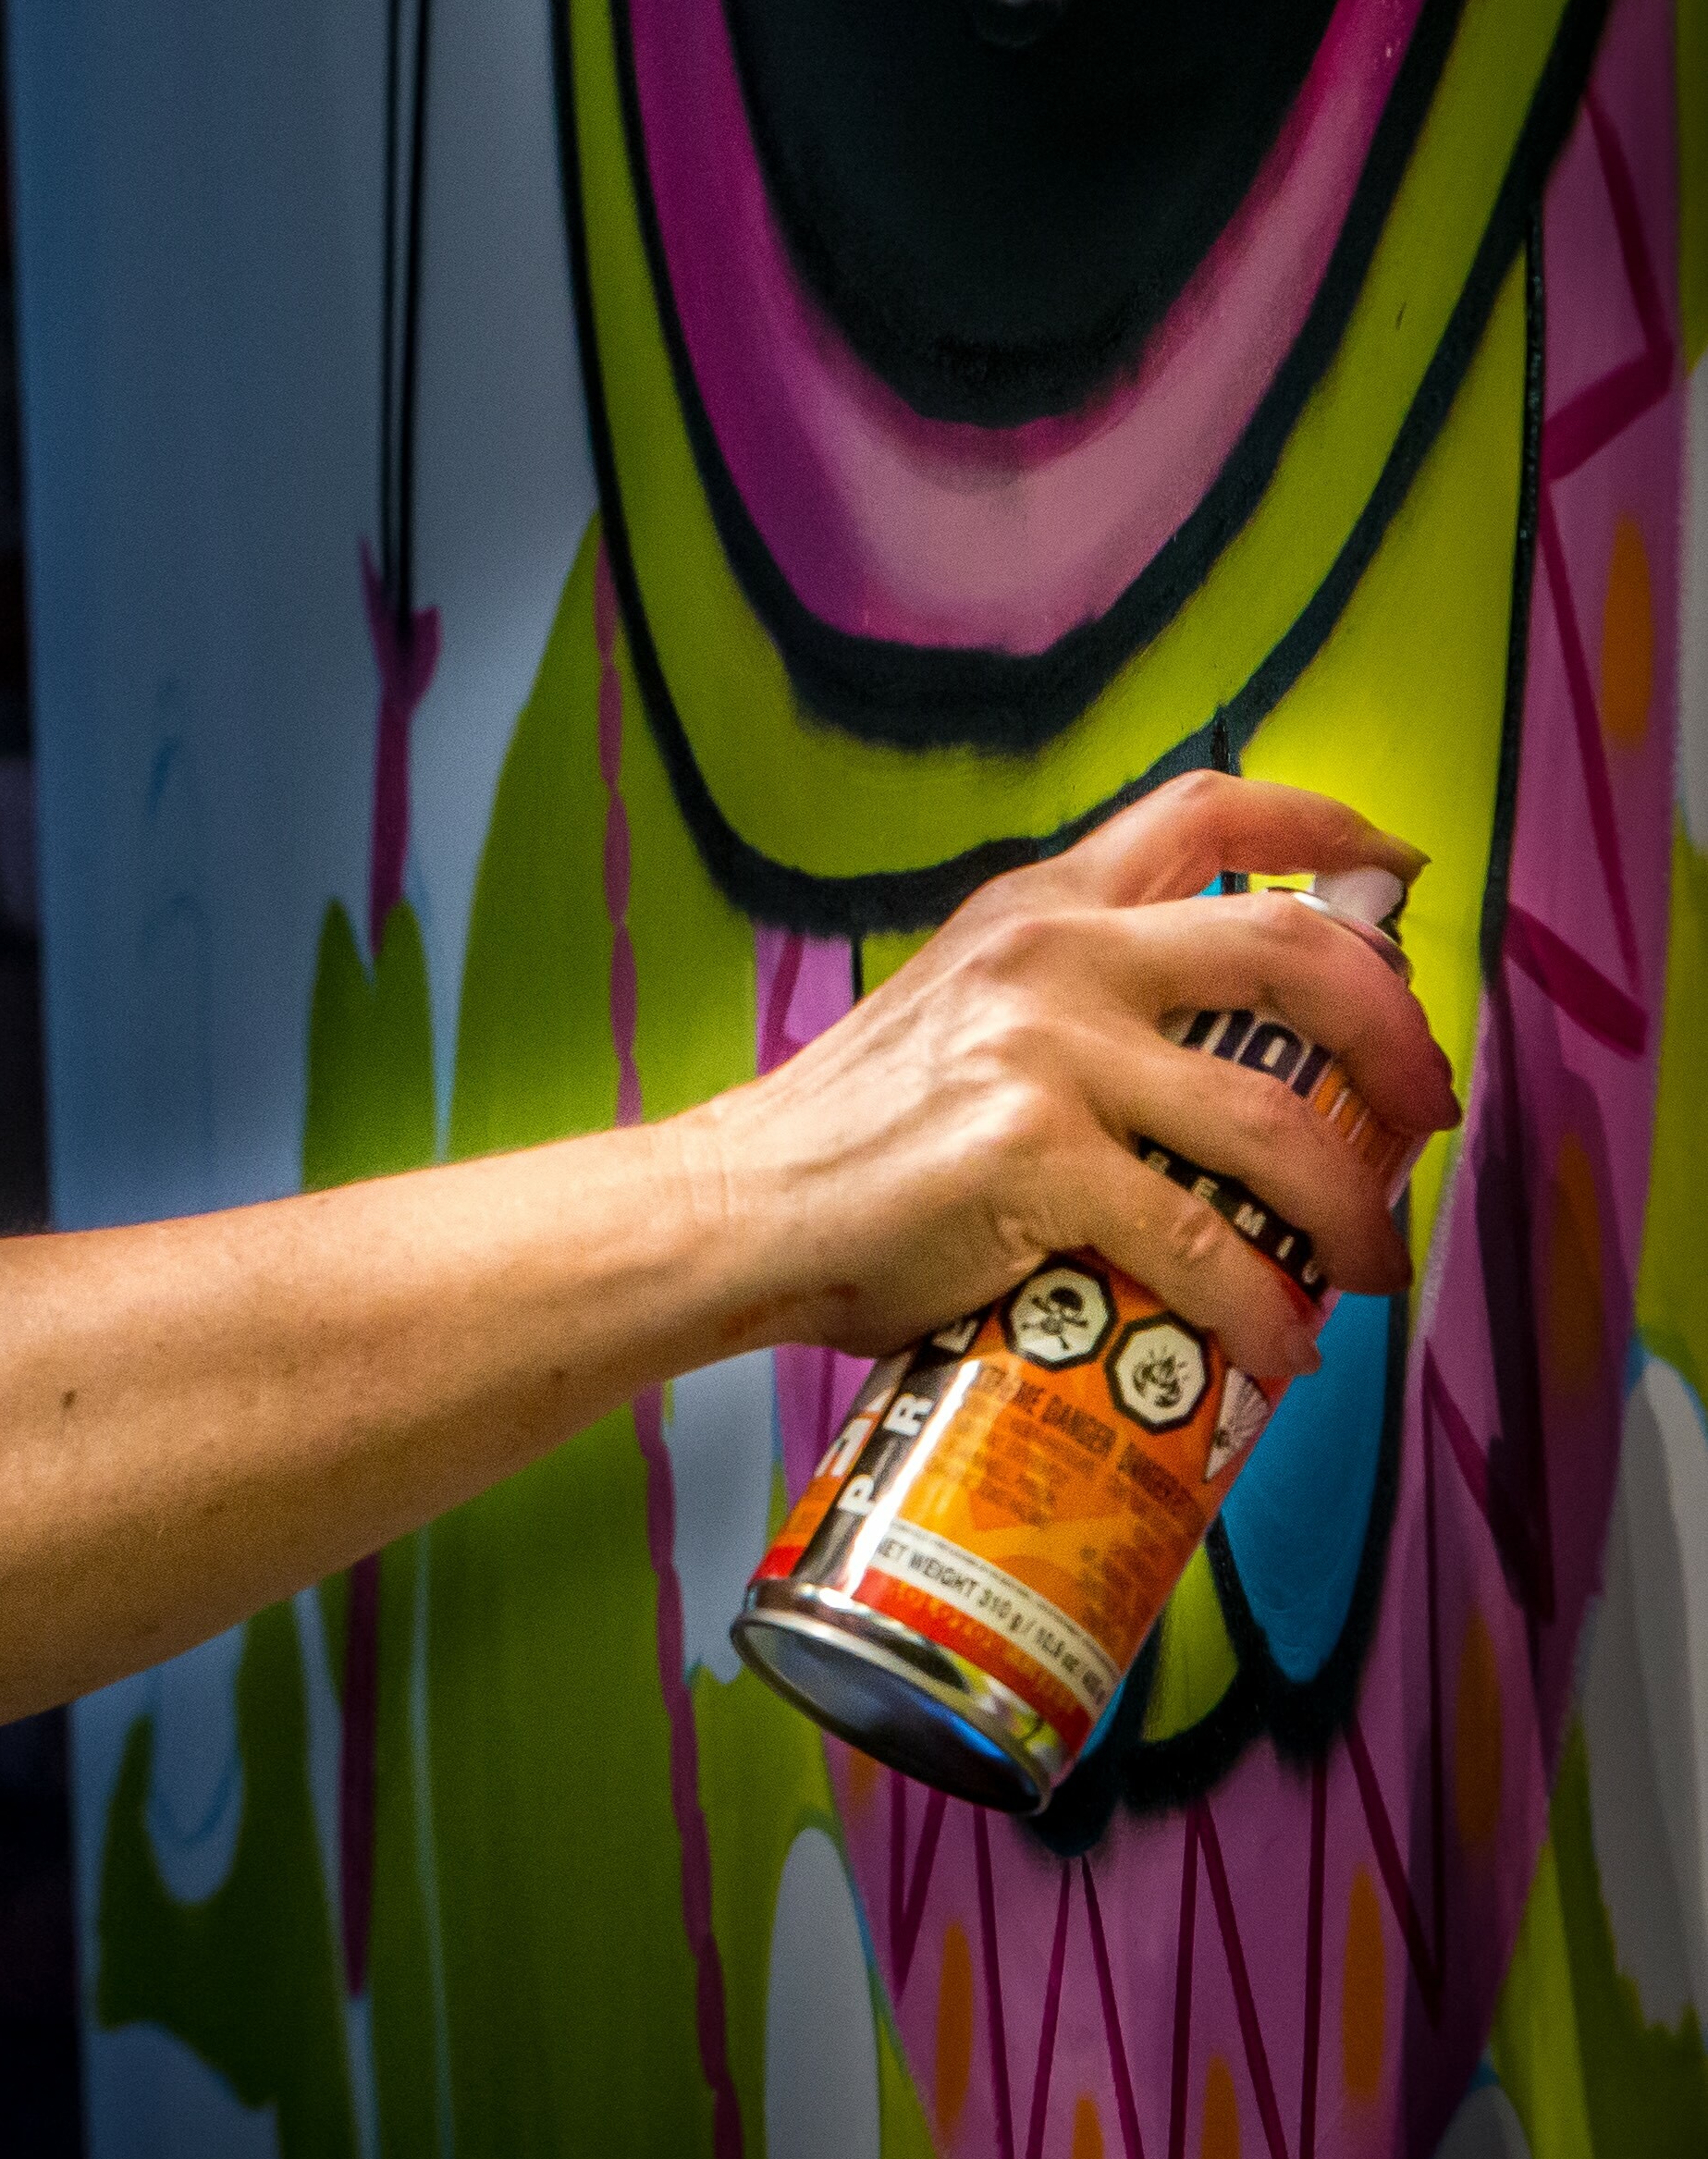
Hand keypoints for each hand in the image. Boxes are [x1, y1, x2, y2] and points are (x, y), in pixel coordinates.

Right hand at [678, 773, 1460, 1385]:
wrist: (733, 1210)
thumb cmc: (842, 1144)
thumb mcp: (957, 1016)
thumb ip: (1067, 1009)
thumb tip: (1210, 1082)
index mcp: (1037, 908)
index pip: (1203, 813)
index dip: (1324, 825)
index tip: (1395, 868)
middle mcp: (1052, 955)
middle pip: (1289, 949)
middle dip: (1393, 1034)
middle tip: (1425, 1105)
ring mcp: (1047, 1055)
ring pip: (1274, 1122)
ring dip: (1352, 1208)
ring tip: (1366, 1262)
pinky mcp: (1037, 1160)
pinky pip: (1204, 1245)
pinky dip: (1263, 1310)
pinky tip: (1277, 1346)